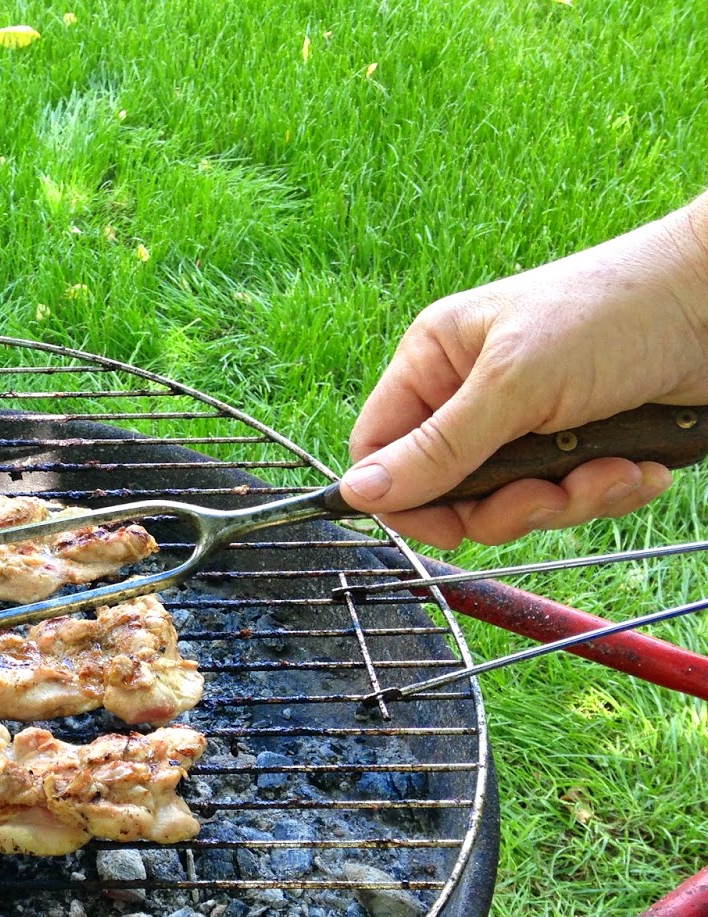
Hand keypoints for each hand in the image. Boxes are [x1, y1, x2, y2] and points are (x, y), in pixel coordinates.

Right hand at [340, 194, 707, 548]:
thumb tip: (355, 494)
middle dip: (509, 504)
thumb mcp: (514, 385)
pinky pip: (569, 499)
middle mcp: (473, 394)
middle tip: (548, 492)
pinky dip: (608, 491)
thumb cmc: (614, 312)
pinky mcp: (577, 443)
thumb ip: (436, 447)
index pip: (380, 449)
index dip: (404, 497)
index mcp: (436, 362)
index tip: (450, 525)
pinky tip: (640, 465)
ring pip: (512, 504)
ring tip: (614, 469)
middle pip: (450, 492)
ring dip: (570, 500)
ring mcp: (527, 422)